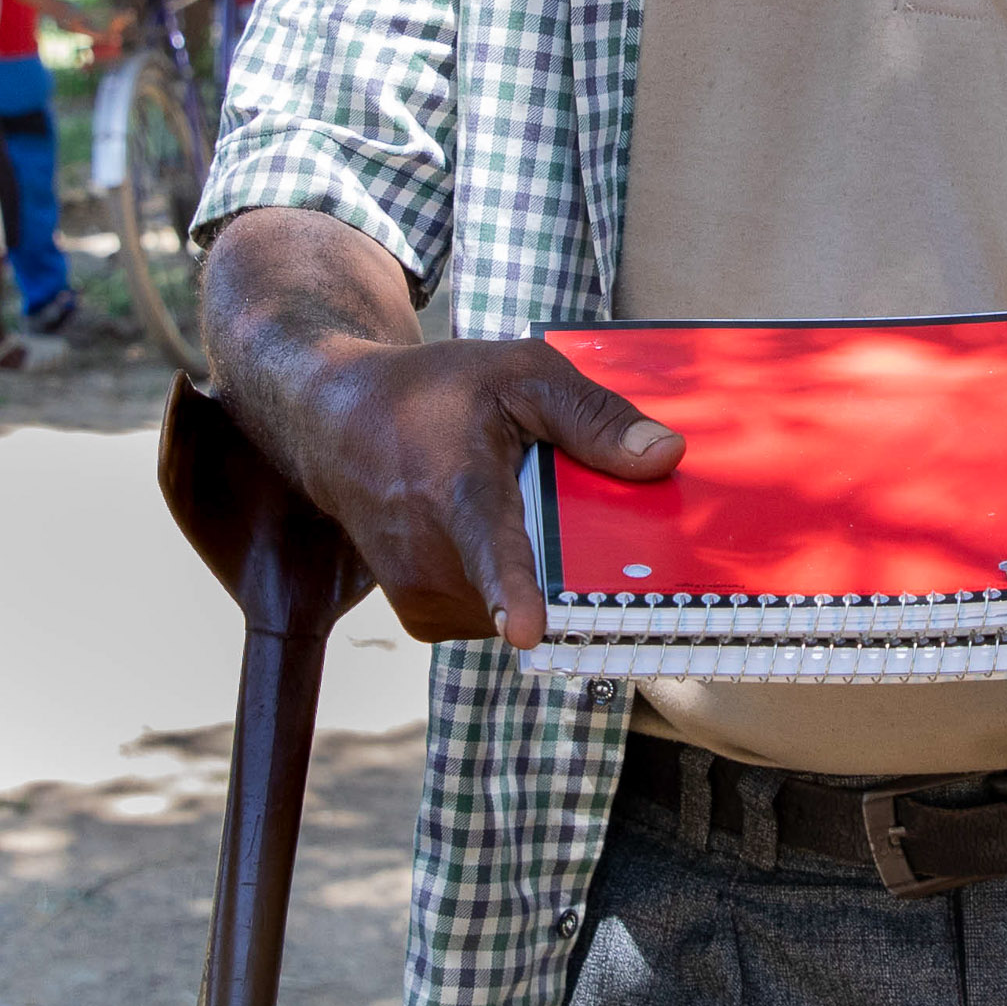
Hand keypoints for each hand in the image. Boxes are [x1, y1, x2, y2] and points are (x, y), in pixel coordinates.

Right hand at [265, 328, 683, 646]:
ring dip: (539, 570)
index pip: (488, 547)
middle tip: (546, 492)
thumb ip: (592, 415)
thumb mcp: (518, 374)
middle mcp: (429, 554)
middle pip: (536, 580)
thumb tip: (666, 456)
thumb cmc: (433, 393)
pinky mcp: (422, 617)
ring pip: (521, 603)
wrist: (340, 426)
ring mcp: (420, 593)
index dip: (512, 592)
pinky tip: (492, 537)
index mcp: (456, 489)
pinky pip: (495, 615)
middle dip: (570, 553)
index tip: (526, 630)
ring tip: (504, 507)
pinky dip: (509, 586)